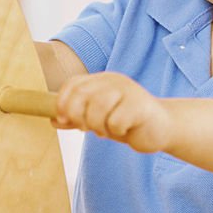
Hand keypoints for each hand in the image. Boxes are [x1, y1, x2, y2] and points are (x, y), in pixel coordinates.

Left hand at [53, 73, 171, 152]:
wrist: (160, 129)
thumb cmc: (126, 123)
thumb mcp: (97, 120)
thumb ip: (76, 118)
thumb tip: (52, 119)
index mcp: (101, 80)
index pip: (73, 84)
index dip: (63, 102)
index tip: (63, 120)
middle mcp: (113, 81)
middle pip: (82, 95)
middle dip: (78, 116)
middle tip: (87, 128)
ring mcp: (128, 91)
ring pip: (97, 108)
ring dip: (98, 126)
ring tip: (108, 130)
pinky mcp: (140, 105)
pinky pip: (115, 122)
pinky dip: (117, 131)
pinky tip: (126, 130)